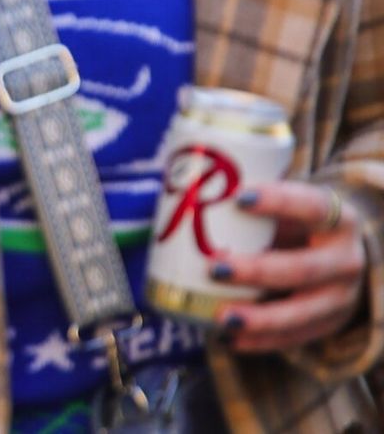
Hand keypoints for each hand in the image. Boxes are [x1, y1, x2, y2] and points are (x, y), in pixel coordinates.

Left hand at [217, 182, 366, 352]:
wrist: (341, 255)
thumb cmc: (299, 222)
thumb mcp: (290, 204)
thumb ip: (253, 199)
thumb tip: (181, 186)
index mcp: (337, 219)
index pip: (311, 206)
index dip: (279, 202)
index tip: (238, 198)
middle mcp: (346, 259)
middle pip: (304, 268)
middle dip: (258, 271)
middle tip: (215, 269)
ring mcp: (341, 297)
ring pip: (303, 311)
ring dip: (261, 318)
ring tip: (221, 317)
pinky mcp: (330, 325)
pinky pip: (296, 338)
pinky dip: (263, 341)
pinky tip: (232, 340)